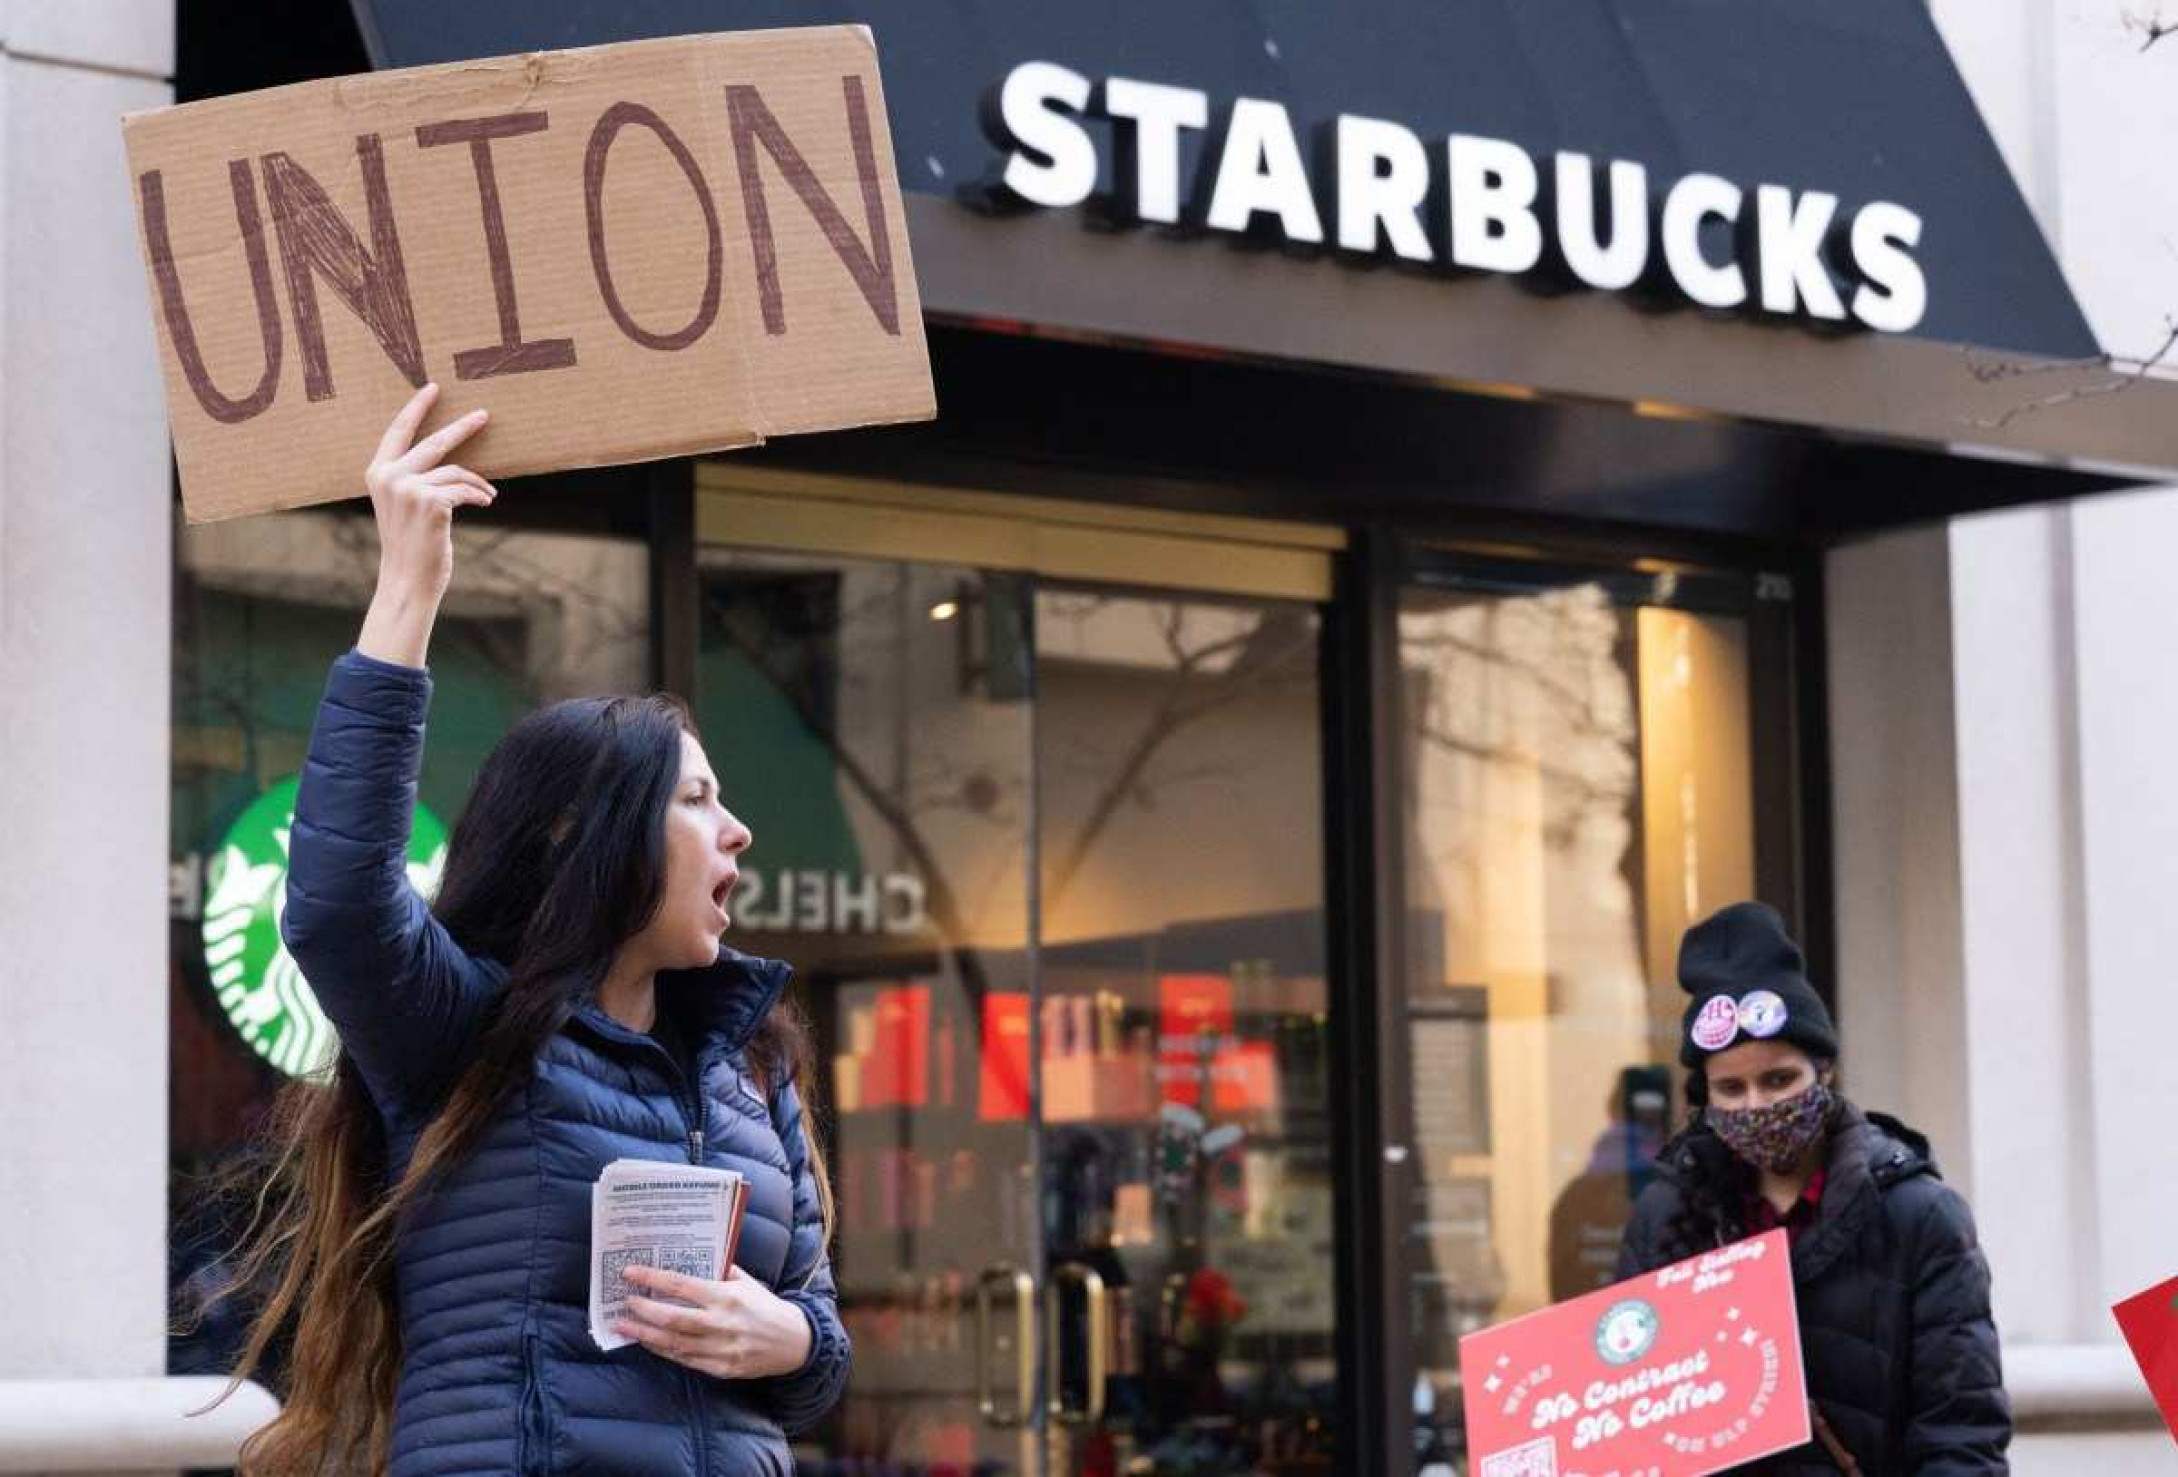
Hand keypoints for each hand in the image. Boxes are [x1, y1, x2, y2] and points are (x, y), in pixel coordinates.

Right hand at [355, 384, 493, 667]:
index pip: (398, 432)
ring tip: (489, 494)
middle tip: (484, 414)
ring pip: (456, 471)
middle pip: (434, 441)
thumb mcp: (404, 505)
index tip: (433, 388)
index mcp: (377, 473)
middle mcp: (389, 476)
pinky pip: (465, 489)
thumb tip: (448, 459)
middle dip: (462, 427)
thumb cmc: (410, 544)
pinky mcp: (431, 502)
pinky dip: (479, 494)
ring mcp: (408, 488)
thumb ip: (413, 478)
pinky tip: (487, 501)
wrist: (407, 579)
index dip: (416, 409)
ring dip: (477, 482)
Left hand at [617, 1263, 813, 1380]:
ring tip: (624, 1326)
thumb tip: (692, 1255)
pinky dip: (663, 1350)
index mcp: (727, 1296)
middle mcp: (721, 1323)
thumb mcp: (746, 1282)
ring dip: (645, 1335)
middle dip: (643, 1310)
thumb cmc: (765, 1307)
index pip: (681, 1285)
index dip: (652, 1279)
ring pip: (673, 1343)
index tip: (630, 1273)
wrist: (793, 1342)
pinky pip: (684, 1359)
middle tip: (625, 1302)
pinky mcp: (720, 1368)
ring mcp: (719, 1349)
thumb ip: (720, 1271)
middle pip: (672, 1318)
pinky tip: (648, 1342)